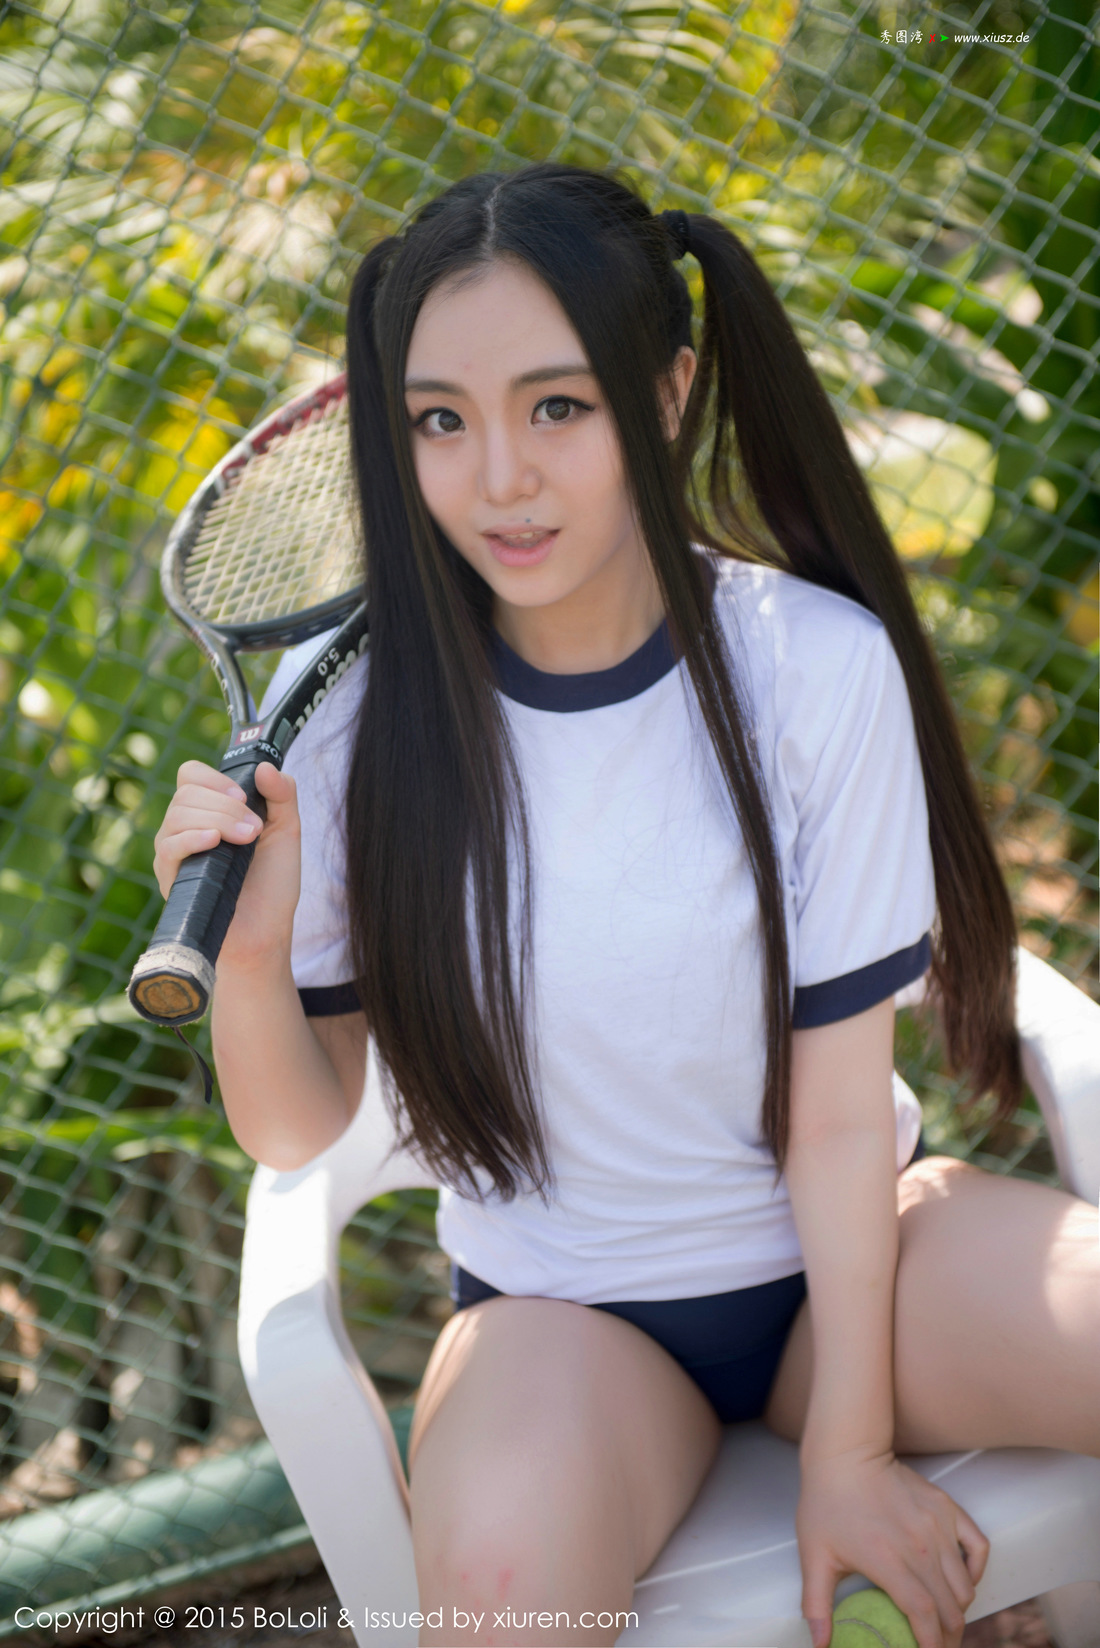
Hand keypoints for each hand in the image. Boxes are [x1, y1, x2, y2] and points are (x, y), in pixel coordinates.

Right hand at [152, 760, 300, 969]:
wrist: (265, 931)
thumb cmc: (273, 883)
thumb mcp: (287, 830)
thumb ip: (283, 794)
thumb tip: (265, 766)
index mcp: (209, 811)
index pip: (191, 775)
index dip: (215, 779)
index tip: (244, 797)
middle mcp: (186, 827)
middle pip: (186, 792)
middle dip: (226, 805)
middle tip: (254, 830)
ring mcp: (174, 851)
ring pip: (177, 814)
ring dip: (217, 820)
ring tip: (245, 841)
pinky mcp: (169, 877)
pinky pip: (169, 846)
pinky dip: (192, 838)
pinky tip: (213, 841)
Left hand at [797, 1449, 989, 1647]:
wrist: (845, 1452)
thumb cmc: (826, 1502)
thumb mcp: (814, 1555)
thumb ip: (817, 1604)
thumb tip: (820, 1644)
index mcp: (887, 1560)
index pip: (923, 1615)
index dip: (931, 1644)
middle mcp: (919, 1545)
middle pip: (950, 1608)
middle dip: (948, 1637)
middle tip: (937, 1646)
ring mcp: (937, 1525)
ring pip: (965, 1585)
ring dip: (959, 1610)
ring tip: (946, 1622)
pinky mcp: (947, 1508)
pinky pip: (978, 1547)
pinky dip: (976, 1571)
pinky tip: (962, 1582)